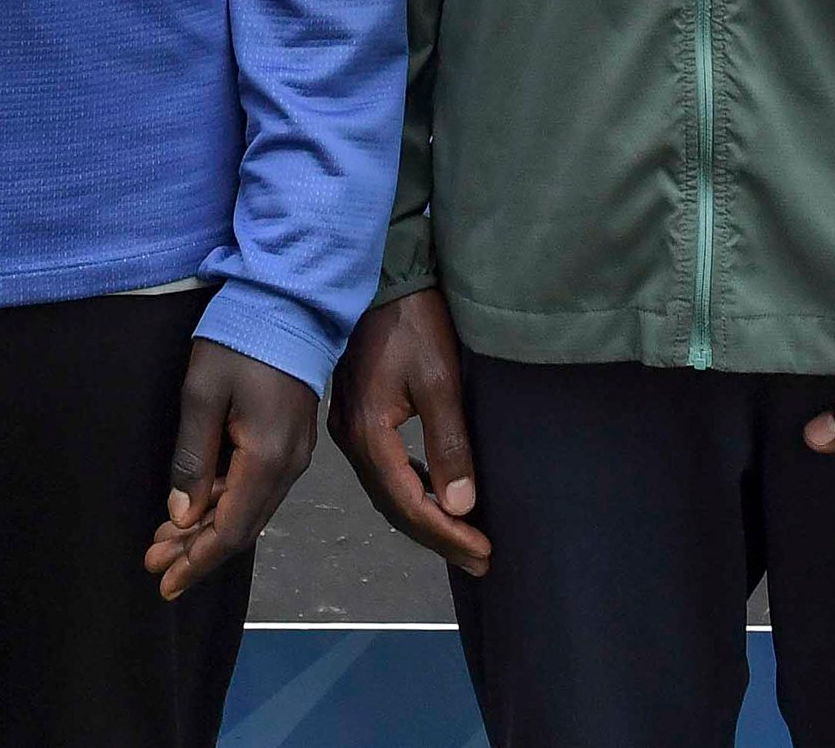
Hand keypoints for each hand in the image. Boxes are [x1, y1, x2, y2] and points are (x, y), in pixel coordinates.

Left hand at [142, 338, 317, 601]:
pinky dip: (224, 505)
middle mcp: (288, 466)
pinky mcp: (290, 440)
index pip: (231, 530)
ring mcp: (294, 453)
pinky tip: (198, 507)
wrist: (291, 301)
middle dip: (196, 552)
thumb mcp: (202, 393)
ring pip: (249, 510)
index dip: (196, 561)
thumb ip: (193, 458)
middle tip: (153, 564)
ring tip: (166, 542)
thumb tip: (182, 516)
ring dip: (208, 530)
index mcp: (267, 459)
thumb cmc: (240, 340)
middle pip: (241, 528)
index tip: (163, 583)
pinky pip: (256, 489)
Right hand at [330, 287, 488, 576]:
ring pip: (388, 491)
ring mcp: (349, 428)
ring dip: (426, 517)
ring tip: (465, 537)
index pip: (410, 504)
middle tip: (480, 558)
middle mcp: (351, 440)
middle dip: (439, 535)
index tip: (484, 552)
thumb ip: (448, 444)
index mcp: (368, 434)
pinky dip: (413, 490)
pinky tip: (437, 494)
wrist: (383, 276)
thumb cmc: (413, 323)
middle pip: (395, 505)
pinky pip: (385, 470)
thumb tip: (462, 506)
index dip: (447, 535)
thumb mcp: (438, 380)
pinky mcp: (357, 416)